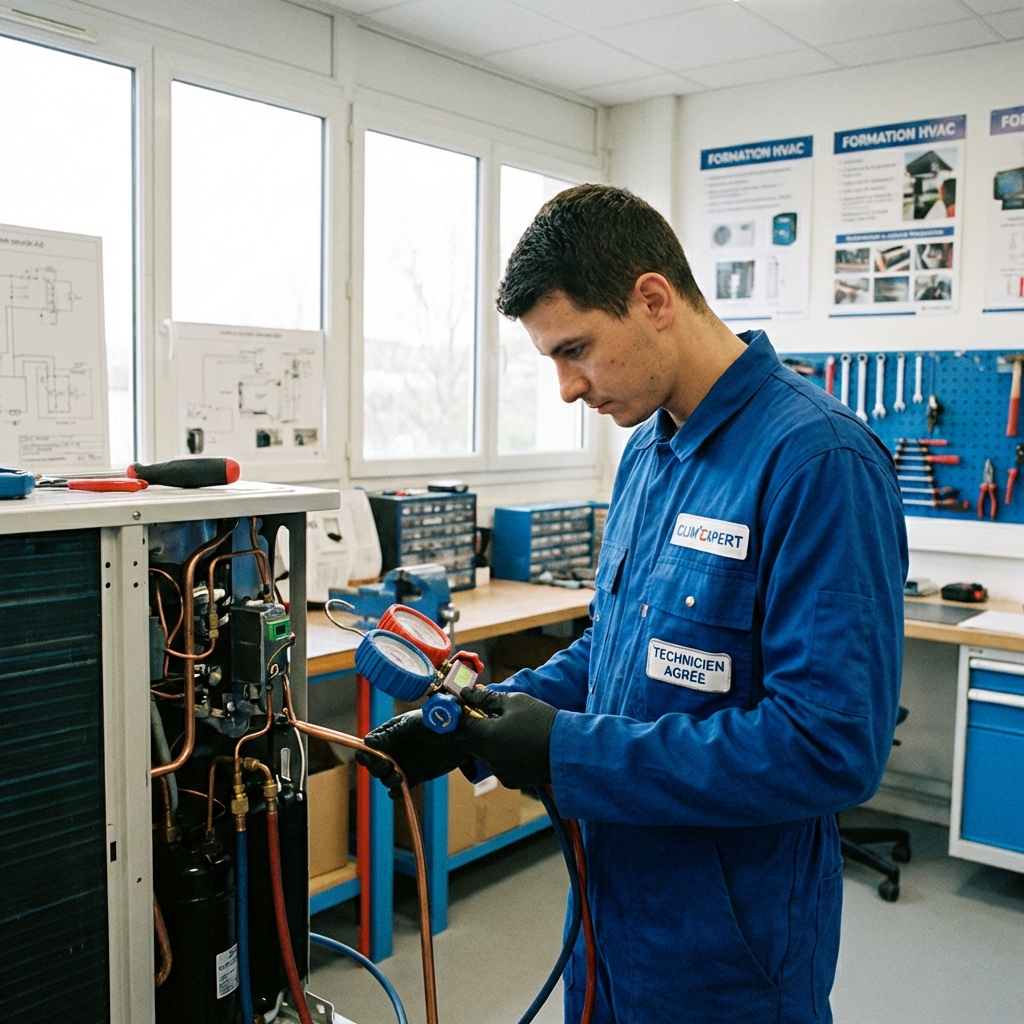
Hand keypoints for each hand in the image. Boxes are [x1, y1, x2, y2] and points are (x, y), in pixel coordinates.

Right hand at [355, 710, 473, 798]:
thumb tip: (367, 742)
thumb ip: (389, 734)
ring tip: (397, 776)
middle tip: (386, 766)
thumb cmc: (434, 722)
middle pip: (375, 764)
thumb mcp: (409, 725)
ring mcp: (404, 764)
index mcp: (390, 735)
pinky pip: (400, 789)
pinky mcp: (415, 777)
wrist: (460, 735)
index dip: (365, 753)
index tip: (366, 757)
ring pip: (386, 777)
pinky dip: (396, 792)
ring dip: (387, 779)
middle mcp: (395, 750)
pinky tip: (399, 788)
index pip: (370, 746)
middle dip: (376, 767)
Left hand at [457, 687, 557, 788]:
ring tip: (506, 728)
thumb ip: (487, 699)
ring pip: (482, 754)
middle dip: (472, 727)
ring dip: (486, 741)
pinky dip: (500, 754)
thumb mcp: (514, 702)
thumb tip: (468, 694)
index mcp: (485, 736)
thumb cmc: (541, 720)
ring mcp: (499, 771)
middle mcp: (488, 758)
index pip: (459, 725)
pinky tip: (517, 744)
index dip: (460, 713)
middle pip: (467, 741)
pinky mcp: (511, 780)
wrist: (568, 749)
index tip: (466, 703)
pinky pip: (497, 764)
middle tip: (485, 713)